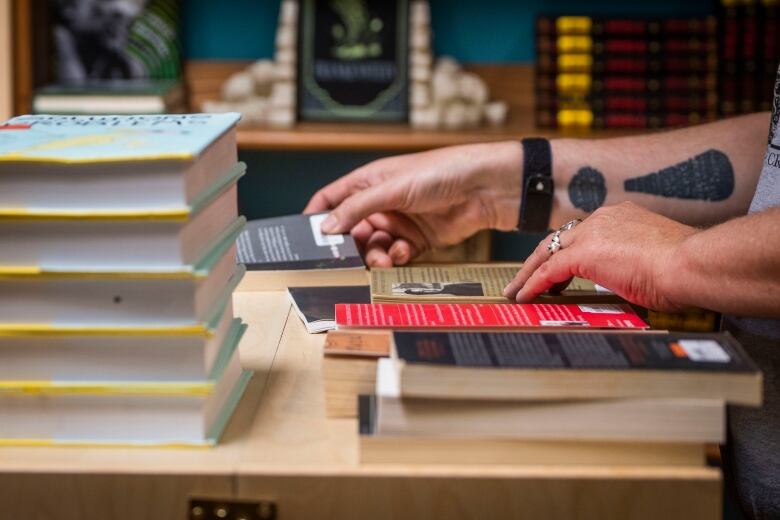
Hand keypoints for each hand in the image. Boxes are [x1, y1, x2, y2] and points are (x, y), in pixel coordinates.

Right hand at [303, 142, 522, 266]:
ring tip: (383, 257)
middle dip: (349, 246)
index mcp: (369, 182)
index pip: (332, 199)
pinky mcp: (417, 240)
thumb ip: (356, 208)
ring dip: (374, 255)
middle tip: (347, 261)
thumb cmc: (439, 173)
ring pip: (372, 247)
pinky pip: (396, 255)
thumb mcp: (392, 188)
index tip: (305, 239)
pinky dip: (396, 257)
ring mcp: (399, 222)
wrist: (484, 189)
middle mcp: (380, 203)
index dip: (317, 216)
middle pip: (351, 231)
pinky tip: (404, 252)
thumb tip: (324, 227)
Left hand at [503, 202, 697, 310]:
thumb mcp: (654, 258)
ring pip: (547, 252)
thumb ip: (633, 263)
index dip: (565, 252)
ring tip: (517, 291)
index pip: (582, 233)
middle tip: (525, 278)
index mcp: (620, 217)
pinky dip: (534, 284)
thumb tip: (631, 281)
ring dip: (529, 273)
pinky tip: (525, 297)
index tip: (558, 270)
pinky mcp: (585, 253)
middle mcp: (603, 219)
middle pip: (558, 239)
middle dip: (538, 260)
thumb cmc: (685, 267)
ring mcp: (592, 234)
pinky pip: (549, 271)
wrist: (692, 263)